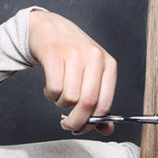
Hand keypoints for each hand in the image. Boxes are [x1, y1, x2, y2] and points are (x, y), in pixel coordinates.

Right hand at [28, 9, 116, 135]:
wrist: (49, 28)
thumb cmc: (72, 56)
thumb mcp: (92, 76)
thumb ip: (99, 102)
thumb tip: (106, 130)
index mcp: (108, 65)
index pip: (105, 104)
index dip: (93, 123)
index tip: (83, 128)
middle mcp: (94, 57)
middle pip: (87, 103)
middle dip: (76, 121)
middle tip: (68, 124)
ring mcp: (75, 54)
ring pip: (70, 97)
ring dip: (61, 104)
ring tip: (59, 95)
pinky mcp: (55, 54)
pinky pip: (54, 88)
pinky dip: (50, 95)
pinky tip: (51, 87)